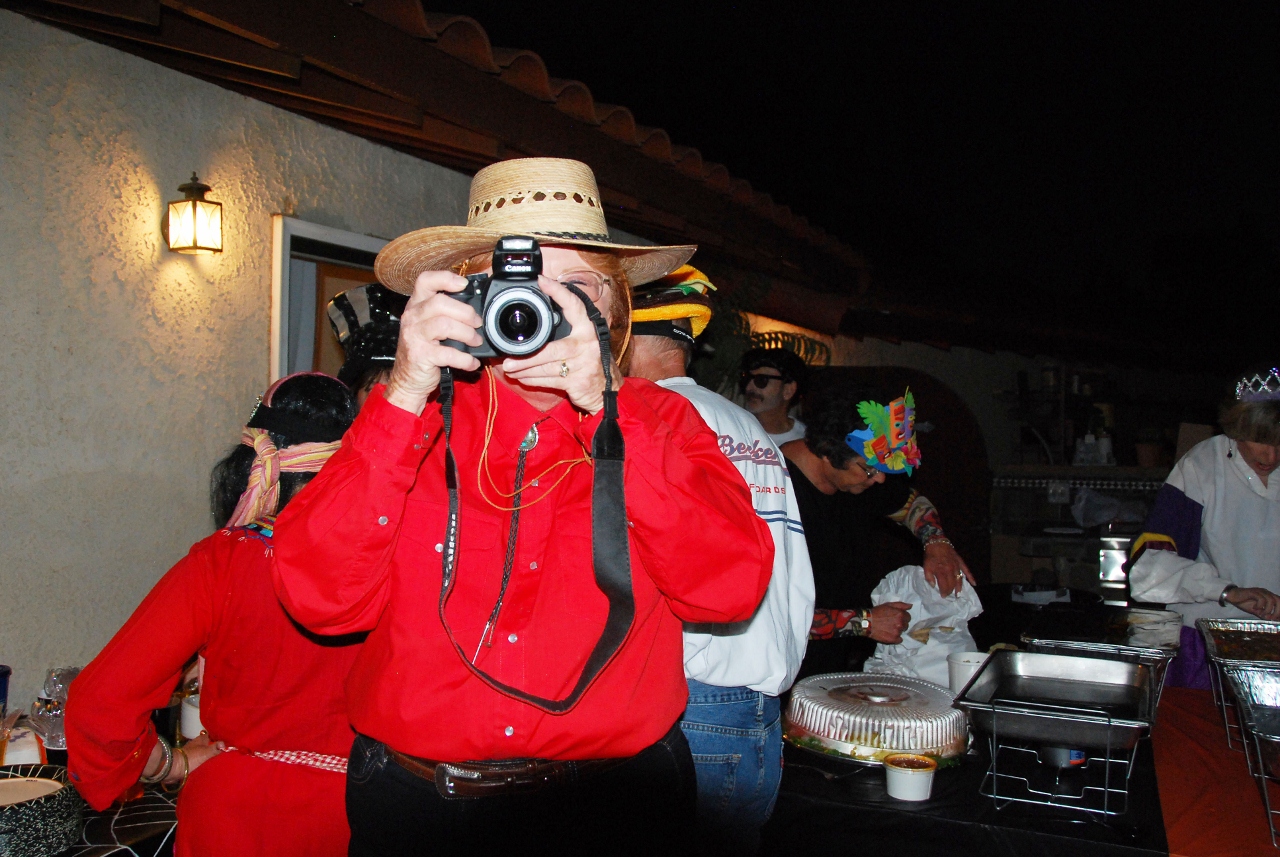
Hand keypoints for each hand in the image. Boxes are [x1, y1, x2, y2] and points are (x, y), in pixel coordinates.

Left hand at [165, 733, 225, 786]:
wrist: (174, 768)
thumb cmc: (191, 757)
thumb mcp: (205, 752)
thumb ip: (215, 748)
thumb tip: (224, 743)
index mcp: (200, 740)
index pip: (211, 736)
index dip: (217, 737)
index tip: (226, 741)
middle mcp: (196, 745)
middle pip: (207, 745)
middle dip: (214, 748)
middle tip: (225, 752)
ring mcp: (192, 754)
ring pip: (203, 753)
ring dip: (208, 756)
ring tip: (219, 760)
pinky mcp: (188, 762)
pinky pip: (199, 761)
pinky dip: (203, 763)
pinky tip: (209, 767)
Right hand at [384, 270, 482, 414]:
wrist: (407, 380)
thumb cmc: (423, 350)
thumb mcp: (428, 326)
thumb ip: (445, 314)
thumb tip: (476, 310)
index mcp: (416, 306)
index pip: (425, 281)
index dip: (445, 278)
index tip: (464, 284)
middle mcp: (412, 317)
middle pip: (440, 303)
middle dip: (465, 312)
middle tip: (477, 323)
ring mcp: (414, 336)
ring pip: (444, 325)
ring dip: (467, 334)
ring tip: (476, 341)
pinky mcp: (420, 355)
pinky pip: (448, 353)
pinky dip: (465, 358)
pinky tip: (471, 362)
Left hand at [500, 277, 621, 414]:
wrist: (607, 389)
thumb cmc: (591, 360)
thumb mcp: (584, 339)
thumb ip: (569, 326)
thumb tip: (544, 310)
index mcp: (588, 328)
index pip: (574, 306)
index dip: (558, 292)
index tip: (542, 281)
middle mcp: (586, 344)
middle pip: (552, 349)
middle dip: (528, 356)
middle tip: (508, 359)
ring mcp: (583, 365)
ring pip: (547, 367)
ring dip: (525, 369)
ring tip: (509, 368)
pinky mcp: (577, 382)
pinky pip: (549, 380)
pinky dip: (532, 379)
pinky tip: (522, 377)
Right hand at [868, 601, 911, 643]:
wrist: (867, 622)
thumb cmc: (877, 612)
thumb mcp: (888, 605)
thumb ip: (901, 605)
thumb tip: (910, 606)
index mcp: (900, 614)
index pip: (908, 617)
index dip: (902, 617)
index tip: (896, 617)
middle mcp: (901, 623)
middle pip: (906, 625)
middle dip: (901, 624)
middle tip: (892, 623)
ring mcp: (898, 632)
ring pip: (902, 632)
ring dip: (898, 630)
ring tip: (889, 628)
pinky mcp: (894, 639)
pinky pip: (900, 640)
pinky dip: (896, 638)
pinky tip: (889, 634)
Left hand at [922, 542, 974, 596]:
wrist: (937, 543)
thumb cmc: (931, 556)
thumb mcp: (926, 566)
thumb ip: (929, 577)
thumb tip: (933, 586)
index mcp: (942, 572)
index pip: (945, 586)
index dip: (944, 592)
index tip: (943, 596)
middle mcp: (950, 571)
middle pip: (952, 584)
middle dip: (951, 591)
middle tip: (949, 595)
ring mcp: (957, 566)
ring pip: (959, 579)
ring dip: (959, 588)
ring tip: (958, 594)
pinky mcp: (960, 562)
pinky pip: (967, 571)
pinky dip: (971, 577)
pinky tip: (974, 583)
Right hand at [1227, 586, 1279, 619]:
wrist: (1232, 596)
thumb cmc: (1244, 602)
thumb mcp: (1256, 611)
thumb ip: (1264, 614)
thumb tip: (1272, 620)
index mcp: (1268, 596)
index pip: (1279, 602)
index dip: (1279, 611)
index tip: (1276, 619)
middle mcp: (1266, 592)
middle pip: (1278, 600)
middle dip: (1277, 611)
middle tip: (1271, 618)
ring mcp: (1259, 592)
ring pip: (1271, 600)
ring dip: (1268, 610)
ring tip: (1261, 614)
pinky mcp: (1253, 592)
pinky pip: (1261, 599)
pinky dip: (1260, 606)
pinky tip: (1255, 608)